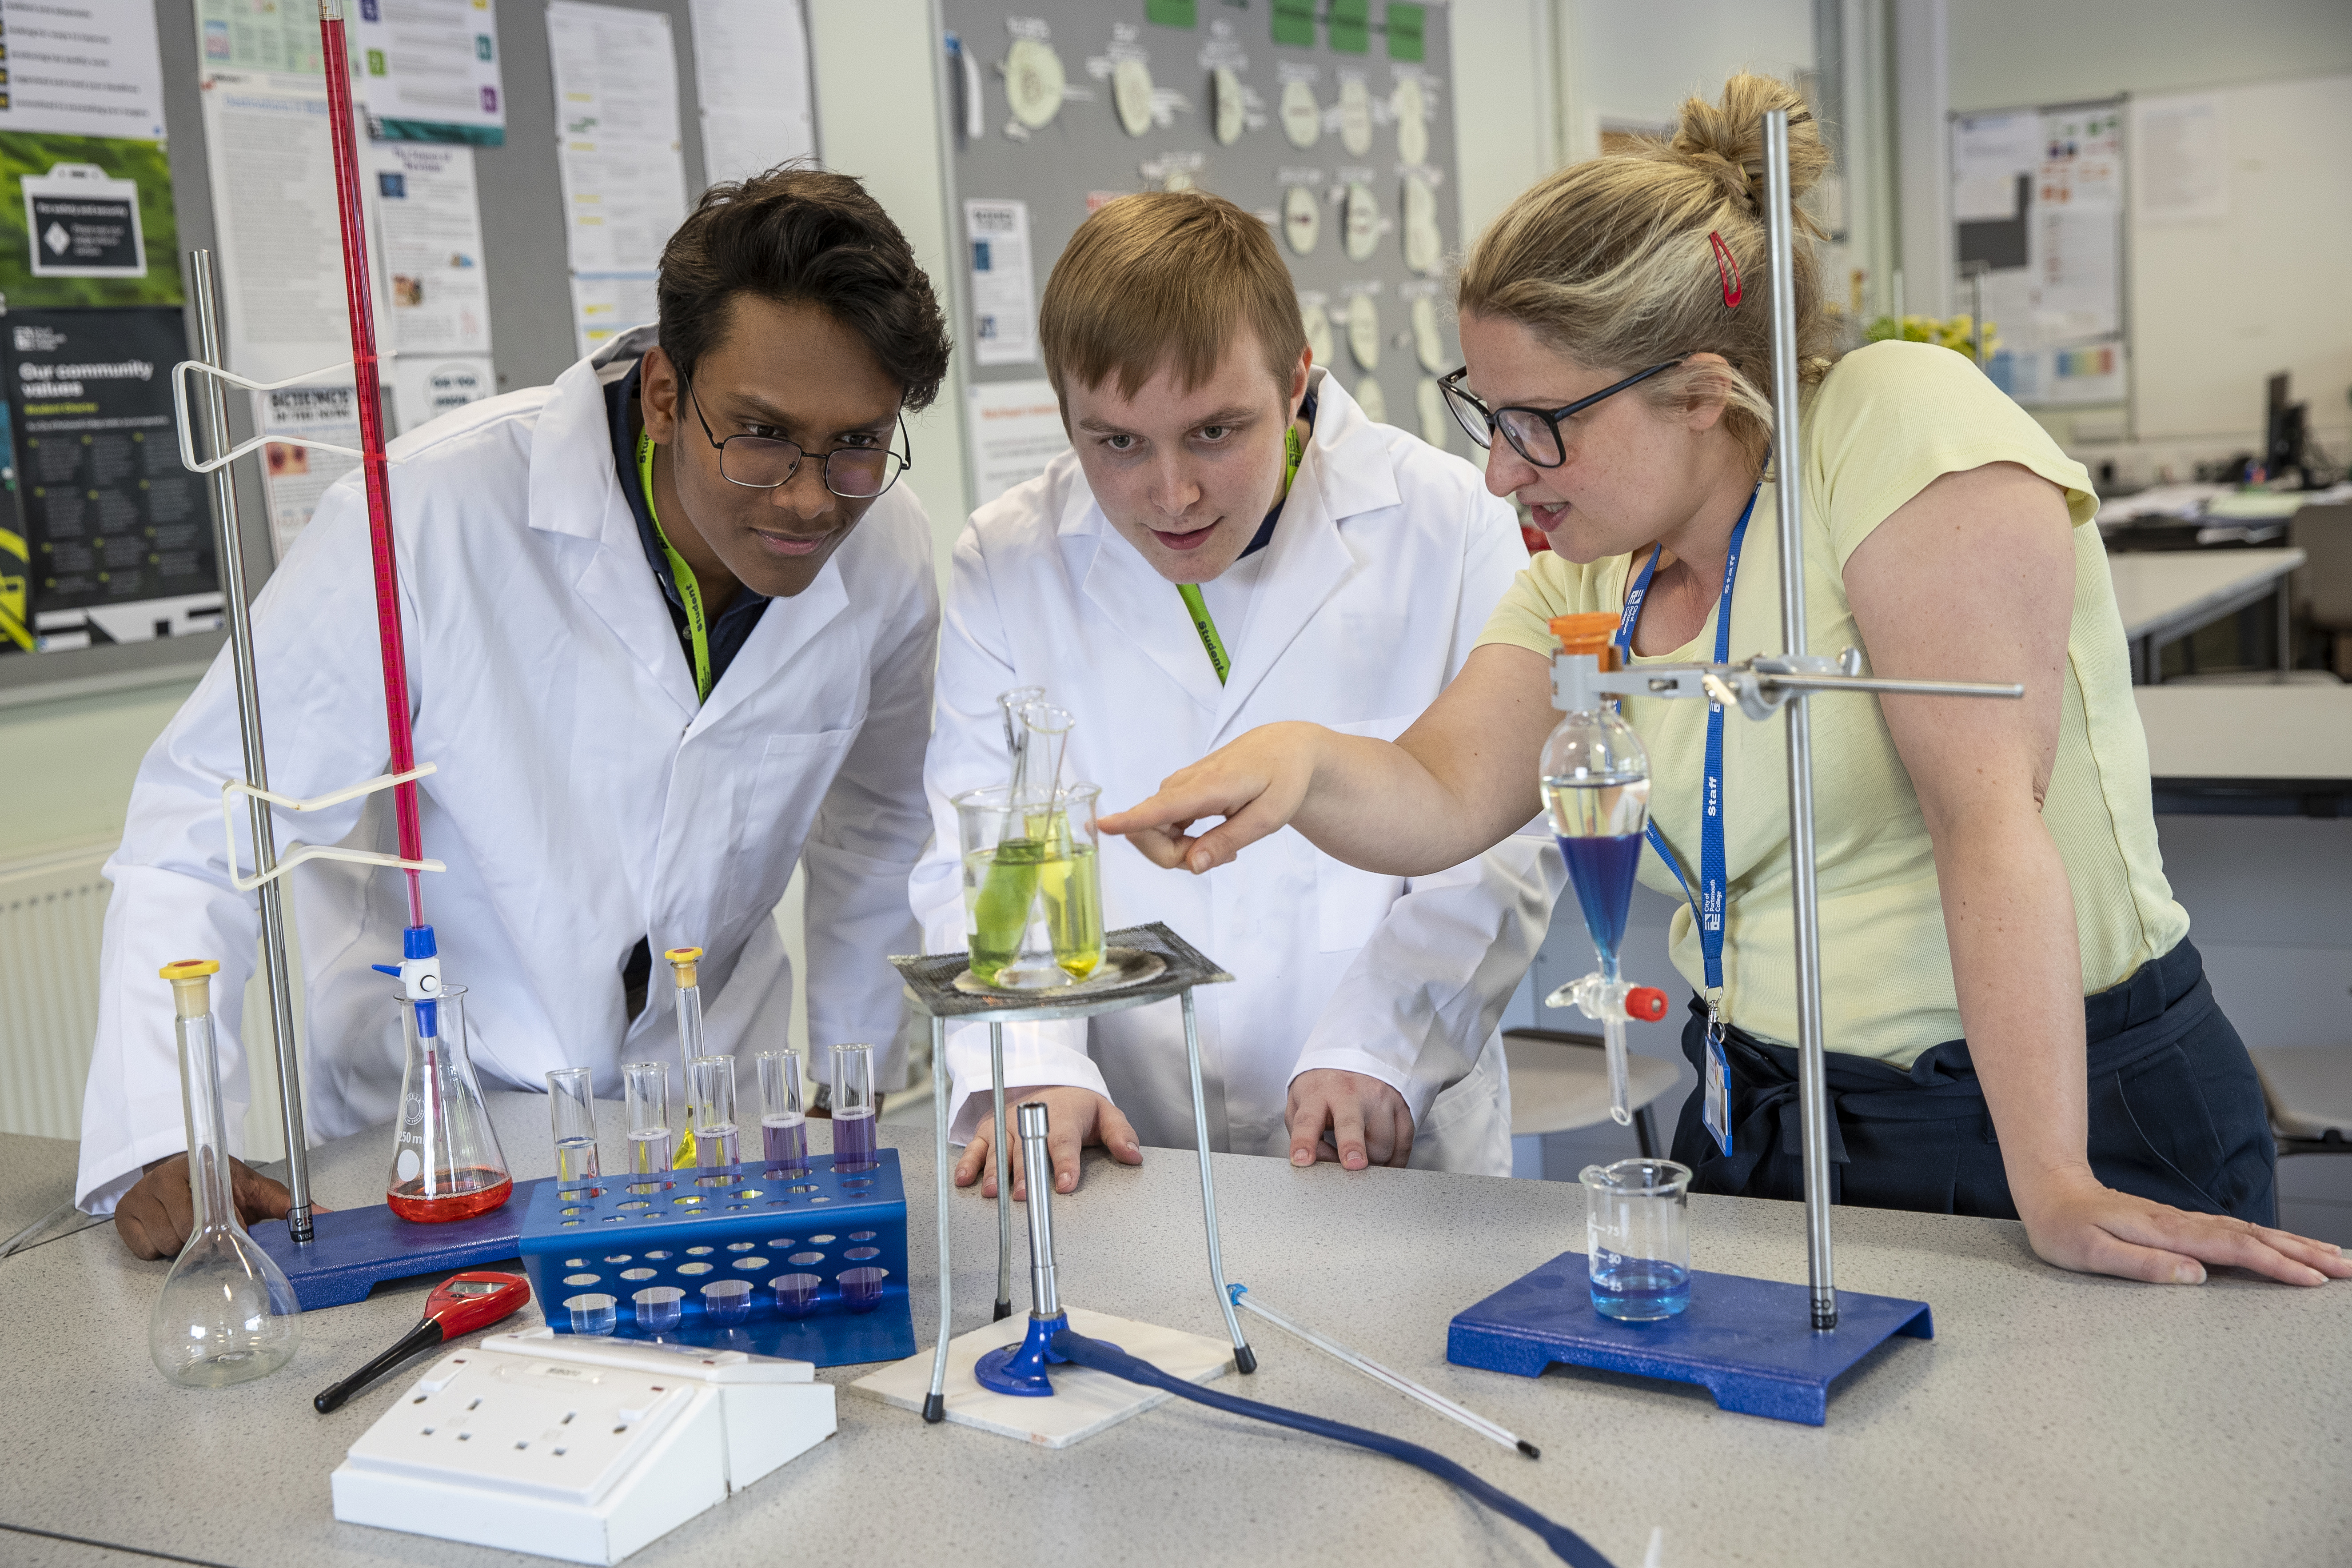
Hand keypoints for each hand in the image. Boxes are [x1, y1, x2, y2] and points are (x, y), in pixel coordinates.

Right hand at [115, 1153, 318, 1259]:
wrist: (175, 1172)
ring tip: (189, 1226)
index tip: (238, 1231)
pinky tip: (167, 1230)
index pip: (214, 1205)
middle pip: (188, 1229)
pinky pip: (145, 1249)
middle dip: (204, 1236)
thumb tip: (326, 1215)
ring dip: (181, 1244)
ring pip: (167, 1242)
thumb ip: (288, 1203)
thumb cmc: (219, 1184)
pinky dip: (158, 1248)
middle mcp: (166, 1177)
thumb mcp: (255, 1190)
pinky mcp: (123, 1215)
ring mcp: (142, 1195)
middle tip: (210, 1226)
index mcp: (201, 1166)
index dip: (229, 1225)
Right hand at [953, 1086, 1140, 1199]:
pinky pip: (976, 1146)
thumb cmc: (1077, 1106)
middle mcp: (1030, 1118)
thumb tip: (1133, 1156)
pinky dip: (969, 1163)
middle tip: (1026, 1196)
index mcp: (1063, 1115)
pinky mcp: (988, 1128)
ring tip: (994, 1193)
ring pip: (1000, 1150)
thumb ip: (1119, 1135)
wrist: (1047, 1083)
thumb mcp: (1105, 1113)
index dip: (1065, 1163)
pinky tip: (964, 1180)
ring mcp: (1006, 1123)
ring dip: (996, 1172)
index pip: (1064, 1141)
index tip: (1065, 1183)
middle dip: (1026, 1174)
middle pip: (1027, 1149)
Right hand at [1097, 722, 1322, 873]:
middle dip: (1173, 858)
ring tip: (1225, 847)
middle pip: (1148, 832)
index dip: (1128, 821)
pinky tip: (1214, 840)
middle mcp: (1183, 785)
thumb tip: (1193, 865)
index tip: (1101, 826)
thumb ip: (1228, 841)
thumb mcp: (1269, 817)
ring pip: (1153, 833)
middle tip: (1221, 857)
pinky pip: (1163, 827)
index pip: (1160, 807)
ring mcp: (1177, 788)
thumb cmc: (1282, 779)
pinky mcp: (1178, 794)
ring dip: (1181, 852)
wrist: (1284, 749)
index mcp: (1208, 786)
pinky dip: (1183, 843)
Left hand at [1286, 1069, 1413, 1170]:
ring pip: (1382, 1143)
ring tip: (1363, 1152)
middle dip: (1352, 1145)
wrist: (1354, 1052)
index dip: (1304, 1141)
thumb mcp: (1301, 1101)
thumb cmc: (1324, 1087)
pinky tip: (1384, 1162)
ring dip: (1373, 1159)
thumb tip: (1320, 1161)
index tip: (1301, 1159)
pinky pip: (1404, 1144)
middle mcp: (1349, 1094)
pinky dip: (1395, 1161)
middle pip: (1350, 1123)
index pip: (1308, 1120)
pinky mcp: (1401, 1105)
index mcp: (1318, 1093)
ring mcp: (1378, 1098)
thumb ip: (1302, 1133)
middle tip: (1353, 1164)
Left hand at [2014, 1165, 2349, 1285]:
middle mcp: (2184, 1224)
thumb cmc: (2065, 1227)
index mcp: (2168, 1233)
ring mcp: (2187, 1223)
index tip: (2312, 1280)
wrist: (2051, 1192)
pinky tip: (2285, 1247)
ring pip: (2252, 1233)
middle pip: (2256, 1238)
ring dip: (2295, 1245)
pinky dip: (2270, 1240)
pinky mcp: (2184, 1226)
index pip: (2235, 1250)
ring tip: (2335, 1258)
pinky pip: (2238, 1233)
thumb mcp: (2092, 1253)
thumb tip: (2195, 1277)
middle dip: (2304, 1253)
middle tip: (2347, 1269)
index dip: (2276, 1265)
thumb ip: (2142, 1265)